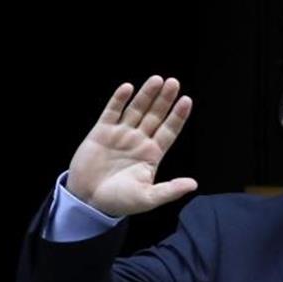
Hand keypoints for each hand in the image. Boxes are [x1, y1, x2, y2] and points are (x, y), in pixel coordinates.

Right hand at [66, 75, 197, 216]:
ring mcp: (120, 134)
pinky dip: (119, 100)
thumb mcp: (147, 198)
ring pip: (136, 110)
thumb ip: (170, 190)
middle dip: (164, 100)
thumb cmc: (119, 201)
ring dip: (146, 95)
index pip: (169, 131)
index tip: (187, 101)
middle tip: (174, 82)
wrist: (88, 200)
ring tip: (157, 80)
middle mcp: (139, 141)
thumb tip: (193, 184)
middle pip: (155, 115)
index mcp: (152, 154)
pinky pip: (112, 112)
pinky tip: (128, 88)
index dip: (177, 116)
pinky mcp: (101, 132)